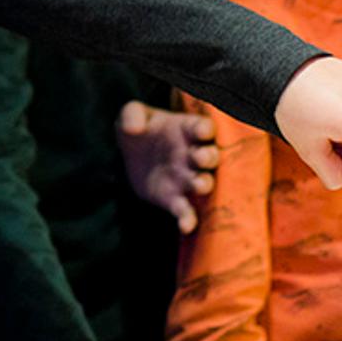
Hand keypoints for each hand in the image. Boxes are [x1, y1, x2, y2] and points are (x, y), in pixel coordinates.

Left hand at [117, 101, 217, 232]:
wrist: (131, 156)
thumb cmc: (138, 129)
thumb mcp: (131, 115)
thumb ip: (131, 114)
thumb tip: (135, 128)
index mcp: (187, 130)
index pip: (204, 127)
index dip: (205, 129)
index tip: (201, 130)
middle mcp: (193, 154)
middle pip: (210, 155)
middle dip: (208, 156)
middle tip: (200, 157)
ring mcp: (186, 178)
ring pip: (204, 182)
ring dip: (204, 184)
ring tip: (199, 185)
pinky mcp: (174, 199)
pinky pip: (186, 211)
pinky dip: (188, 219)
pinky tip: (185, 226)